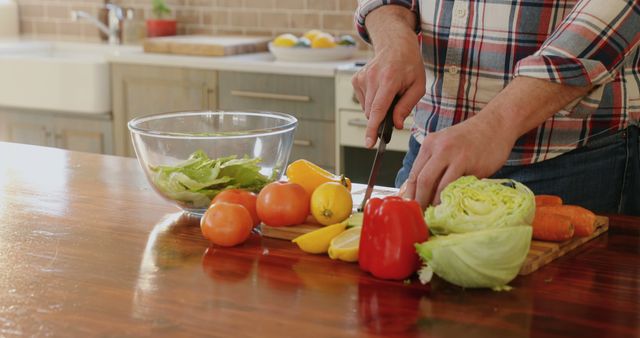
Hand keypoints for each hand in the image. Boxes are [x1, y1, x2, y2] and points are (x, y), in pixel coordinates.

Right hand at [351, 6, 425, 147]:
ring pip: (367, 108)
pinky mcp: (356, 79)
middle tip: (395, 108)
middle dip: (382, 118)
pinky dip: (372, 102)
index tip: (369, 143)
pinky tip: (380, 90)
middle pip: (372, 112)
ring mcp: (361, 78)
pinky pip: (363, 101)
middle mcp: (372, 78)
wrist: (394, 44)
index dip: (373, 128)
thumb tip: (396, 125)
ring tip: (389, 93)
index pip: (378, 109)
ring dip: (378, 108)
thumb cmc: (409, 65)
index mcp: (389, 79)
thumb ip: (406, 106)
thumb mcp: (418, 86)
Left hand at [403, 115, 516, 208]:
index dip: (411, 195)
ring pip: (437, 185)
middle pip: (422, 181)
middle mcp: (439, 148)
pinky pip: (456, 185)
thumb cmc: (471, 138)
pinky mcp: (472, 163)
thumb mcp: (446, 145)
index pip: (414, 174)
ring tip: (435, 214)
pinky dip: (450, 198)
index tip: (412, 208)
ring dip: (434, 203)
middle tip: (421, 216)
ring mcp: (455, 155)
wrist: (497, 124)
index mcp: (429, 144)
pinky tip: (450, 205)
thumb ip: (434, 163)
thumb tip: (422, 191)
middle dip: (419, 201)